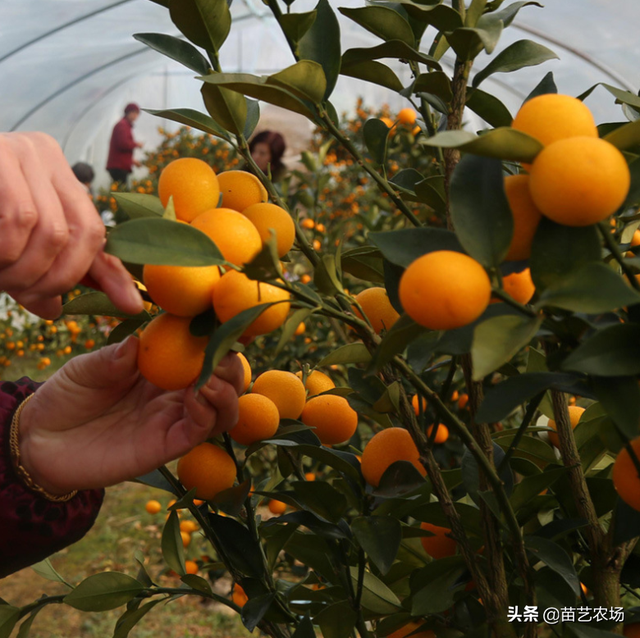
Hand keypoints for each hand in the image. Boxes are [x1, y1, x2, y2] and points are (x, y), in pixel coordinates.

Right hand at [0, 132, 142, 318]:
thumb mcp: (28, 248)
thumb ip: (70, 270)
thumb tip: (128, 305)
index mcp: (60, 174)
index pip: (95, 231)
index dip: (91, 274)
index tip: (89, 306)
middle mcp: (43, 153)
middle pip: (75, 232)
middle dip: (49, 277)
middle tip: (20, 294)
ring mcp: (14, 148)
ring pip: (44, 228)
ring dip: (20, 269)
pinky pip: (17, 216)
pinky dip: (4, 250)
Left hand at [17, 337, 243, 494]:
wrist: (39, 440)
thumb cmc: (66, 396)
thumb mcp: (86, 367)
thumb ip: (114, 357)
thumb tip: (139, 340)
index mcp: (163, 369)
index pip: (205, 353)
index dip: (221, 340)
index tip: (226, 322)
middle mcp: (175, 395)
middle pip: (226, 383)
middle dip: (232, 367)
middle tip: (222, 354)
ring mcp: (172, 421)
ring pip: (223, 410)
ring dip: (227, 391)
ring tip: (211, 376)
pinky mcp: (165, 447)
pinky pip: (199, 431)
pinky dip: (207, 412)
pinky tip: (195, 394)